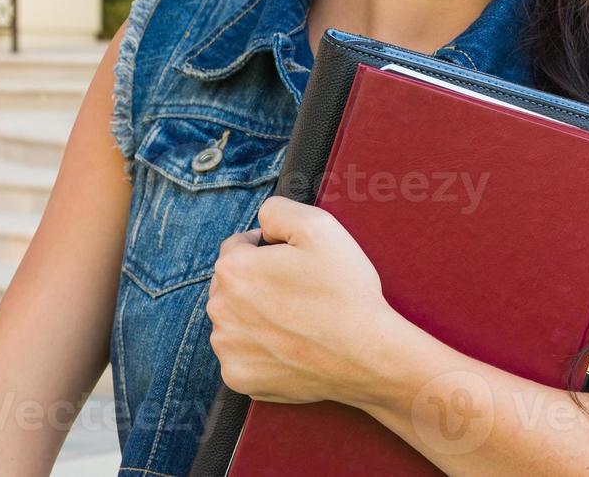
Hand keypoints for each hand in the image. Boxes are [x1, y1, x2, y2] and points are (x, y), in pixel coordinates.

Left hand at [205, 195, 398, 406]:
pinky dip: (259, 351)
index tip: (292, 264)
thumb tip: (261, 225)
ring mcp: (227, 348)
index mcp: (233, 269)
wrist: (369, 355)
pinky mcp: (239, 378)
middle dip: (256, 283)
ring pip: (234, 321)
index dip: (266, 250)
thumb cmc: (345, 290)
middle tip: (297, 293)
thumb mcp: (318, 225)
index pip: (236, 248)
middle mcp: (219, 309)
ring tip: (295, 321)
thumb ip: (277, 210)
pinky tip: (289, 346)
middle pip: (231, 286)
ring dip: (254, 317)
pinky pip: (241, 355)